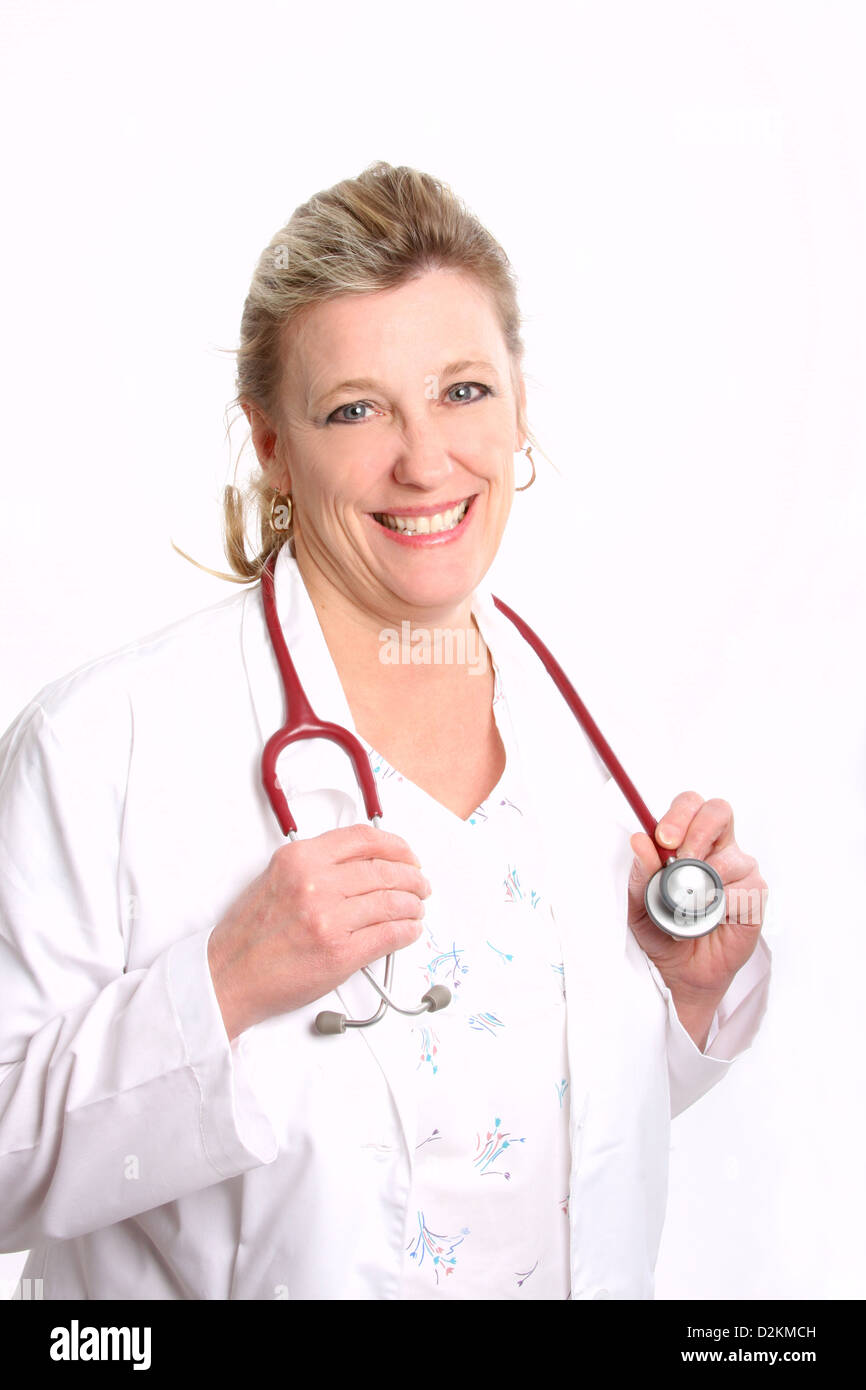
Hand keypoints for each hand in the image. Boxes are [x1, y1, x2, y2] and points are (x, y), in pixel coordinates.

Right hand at [207, 824, 430, 1039]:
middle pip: (385, 870)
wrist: (228, 976)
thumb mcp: (277, 879)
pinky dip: (407, 931)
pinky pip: (389, 936)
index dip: (395, 845)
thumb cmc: (249, 935)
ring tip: (416, 909)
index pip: (363, 839)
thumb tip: (364, 864)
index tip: (407, 855)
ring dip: (413, 905)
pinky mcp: (340, 953)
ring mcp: (329, 919)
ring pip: (393, 902)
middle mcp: (315, 883)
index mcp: (299, 859)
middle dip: (412, 878)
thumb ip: (317, 866)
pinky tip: (409, 930)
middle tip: (421, 885)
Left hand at [628, 791, 767, 1045]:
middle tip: (679, 857)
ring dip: (704, 880)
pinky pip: (743, 890)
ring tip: (688, 905)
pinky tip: (710, 918)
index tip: (663, 838)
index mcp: (689, 839)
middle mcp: (719, 848)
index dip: (680, 814)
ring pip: (731, 856)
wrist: (681, 970)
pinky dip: (720, 904)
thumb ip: (641, 872)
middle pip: (719, 811)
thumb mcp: (639, 902)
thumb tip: (640, 841)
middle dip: (697, 830)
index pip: (692, 805)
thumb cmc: (661, 928)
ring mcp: (740, 870)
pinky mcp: (755, 896)